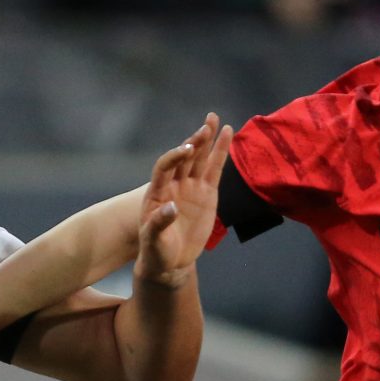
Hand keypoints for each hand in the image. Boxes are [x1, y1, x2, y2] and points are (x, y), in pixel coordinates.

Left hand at [136, 114, 229, 289]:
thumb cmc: (156, 250)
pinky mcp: (207, 193)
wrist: (170, 261)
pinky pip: (215, 169)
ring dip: (206, 140)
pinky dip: (220, 153)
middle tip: (206, 126)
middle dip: (194, 141)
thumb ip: (159, 223)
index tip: (187, 149)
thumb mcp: (153, 240)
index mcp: (158, 191)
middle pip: (184, 157)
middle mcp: (174, 184)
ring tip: (213, 119)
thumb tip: (171, 207)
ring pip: (200, 159)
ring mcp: (191, 187)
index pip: (165, 166)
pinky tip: (227, 134)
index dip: (174, 156)